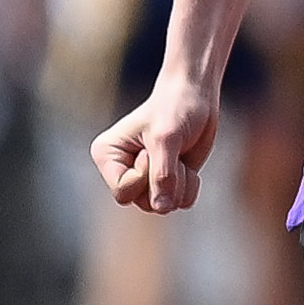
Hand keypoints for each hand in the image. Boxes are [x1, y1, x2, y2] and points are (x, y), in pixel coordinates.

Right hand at [91, 77, 218, 214]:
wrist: (196, 97)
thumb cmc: (175, 109)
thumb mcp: (166, 140)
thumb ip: (162, 175)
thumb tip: (160, 208)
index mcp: (107, 156)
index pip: (123, 193)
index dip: (144, 178)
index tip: (151, 152)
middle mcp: (122, 170)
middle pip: (142, 203)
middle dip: (165, 183)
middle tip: (170, 155)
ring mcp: (145, 178)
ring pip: (162, 206)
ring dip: (180, 184)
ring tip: (179, 157)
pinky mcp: (167, 181)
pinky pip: (181, 202)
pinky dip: (190, 186)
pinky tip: (187, 164)